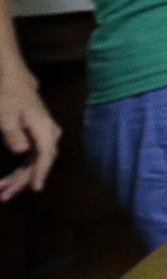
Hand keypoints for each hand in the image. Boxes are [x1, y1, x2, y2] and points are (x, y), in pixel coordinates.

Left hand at [0, 75, 59, 202]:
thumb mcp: (5, 114)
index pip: (45, 155)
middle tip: (4, 196)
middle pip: (40, 162)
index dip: (40, 172)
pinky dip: (20, 170)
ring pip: (35, 162)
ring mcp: (44, 137)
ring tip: (2, 192)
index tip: (36, 189)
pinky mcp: (37, 138)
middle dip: (22, 181)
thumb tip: (21, 152)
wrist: (14, 82)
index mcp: (44, 129)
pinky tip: (8, 180)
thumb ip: (13, 133)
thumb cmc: (9, 96)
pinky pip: (32, 158)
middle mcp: (49, 135)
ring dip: (20, 178)